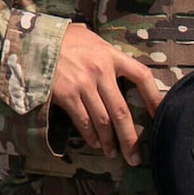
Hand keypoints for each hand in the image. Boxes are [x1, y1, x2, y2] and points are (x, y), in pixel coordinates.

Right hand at [50, 24, 166, 163]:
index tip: (160, 114)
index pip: (141, 75)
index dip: (154, 97)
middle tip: (135, 157)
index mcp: (111, 55)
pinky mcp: (66, 94)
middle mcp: (100, 70)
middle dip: (130, 138)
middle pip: (122, 111)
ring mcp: (83, 84)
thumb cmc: (62, 38)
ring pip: (103, 121)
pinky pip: (83, 121)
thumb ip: (104, 51)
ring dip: (108, 141)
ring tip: (113, 153)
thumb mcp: (89, 37)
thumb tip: (115, 62)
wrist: (33, 39)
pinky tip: (94, 143)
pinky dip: (90, 135)